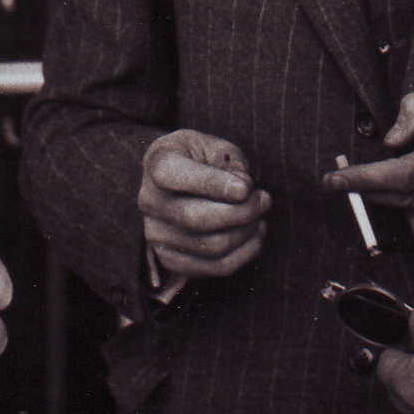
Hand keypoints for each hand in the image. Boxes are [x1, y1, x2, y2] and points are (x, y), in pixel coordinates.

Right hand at [139, 129, 269, 279]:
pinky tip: (254, 236)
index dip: (212, 184)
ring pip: (211, 246)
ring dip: (246, 233)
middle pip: (197, 219)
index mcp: (157, 163)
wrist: (177, 180)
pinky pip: (215, 267)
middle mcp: (150, 201)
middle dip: (242, 212)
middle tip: (264, 200)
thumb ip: (231, 164)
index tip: (245, 188)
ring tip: (259, 217)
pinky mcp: (170, 259)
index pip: (174, 177)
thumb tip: (244, 193)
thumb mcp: (215, 146)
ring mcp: (156, 234)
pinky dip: (244, 254)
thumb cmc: (200, 158)